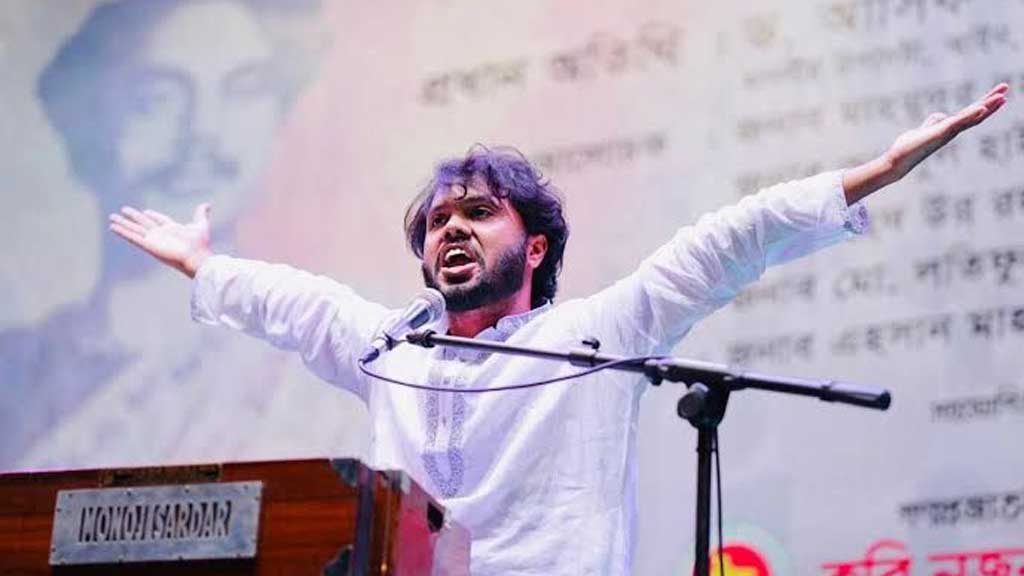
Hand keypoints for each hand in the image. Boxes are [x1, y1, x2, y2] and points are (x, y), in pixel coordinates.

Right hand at [109, 204, 213, 277]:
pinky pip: (133, 237)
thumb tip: (207, 204)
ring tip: (111, 217)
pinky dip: (123, 232)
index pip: (159, 220)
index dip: (153, 215)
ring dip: (123, 224)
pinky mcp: (148, 245)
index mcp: (172, 229)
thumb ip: (201, 214)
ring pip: (135, 229)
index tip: (145, 212)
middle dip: (133, 217)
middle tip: (122, 210)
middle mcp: (161, 234)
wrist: (197, 257)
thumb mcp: (201, 225)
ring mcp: (153, 240)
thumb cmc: (200, 244)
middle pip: (144, 223)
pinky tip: (113, 227)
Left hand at [844, 83, 1008, 204]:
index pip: (971, 113)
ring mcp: (947, 133)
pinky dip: (969, 116)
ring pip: (971, 117)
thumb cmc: (909, 147)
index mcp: (949, 128)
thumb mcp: (923, 129)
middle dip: (991, 101)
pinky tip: (980, 108)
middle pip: (976, 114)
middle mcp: (952, 131)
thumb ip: (933, 122)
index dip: (985, 103)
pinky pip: (957, 123)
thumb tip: (941, 115)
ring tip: (1001, 96)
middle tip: (1006, 88)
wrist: (897, 161)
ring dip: (987, 106)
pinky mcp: (939, 134)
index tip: (999, 94)